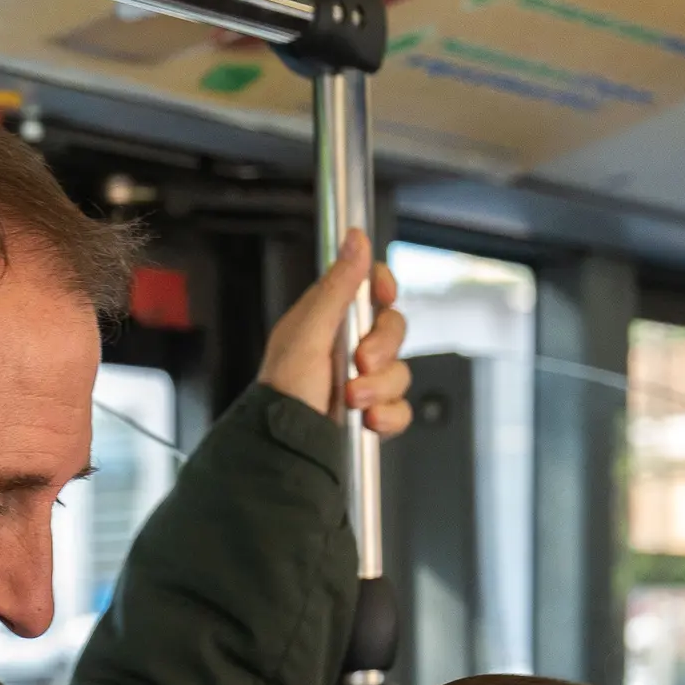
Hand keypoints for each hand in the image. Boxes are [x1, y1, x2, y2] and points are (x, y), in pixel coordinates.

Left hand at [260, 231, 412, 436]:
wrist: (284, 447)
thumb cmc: (283, 391)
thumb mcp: (309, 333)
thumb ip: (338, 287)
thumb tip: (355, 238)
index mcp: (328, 319)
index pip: (369, 289)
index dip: (382, 287)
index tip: (383, 296)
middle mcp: (347, 347)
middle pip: (394, 329)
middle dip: (383, 347)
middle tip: (360, 361)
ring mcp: (362, 381)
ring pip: (400, 371)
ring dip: (379, 387)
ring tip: (351, 399)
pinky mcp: (371, 413)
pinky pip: (401, 408)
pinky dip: (389, 416)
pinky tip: (368, 420)